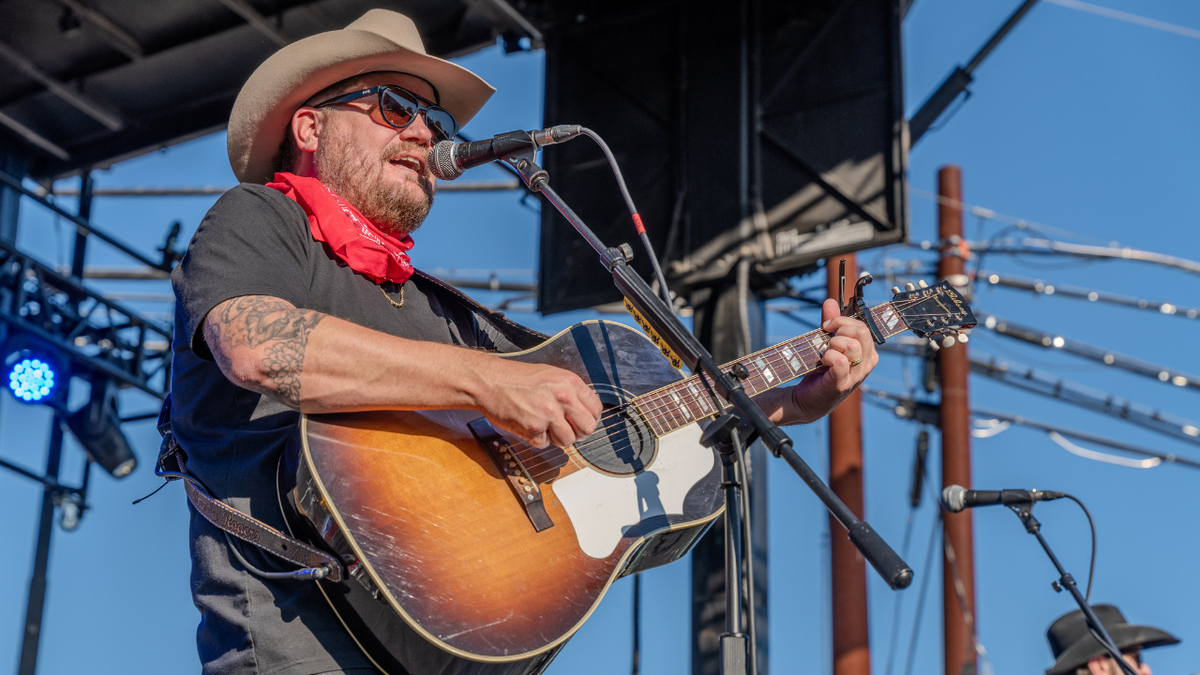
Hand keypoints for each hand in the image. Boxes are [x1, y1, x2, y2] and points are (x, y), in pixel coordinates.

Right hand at [476, 359, 602, 447]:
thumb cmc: (515, 378)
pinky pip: (545, 444)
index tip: (581, 421)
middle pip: (588, 428)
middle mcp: (563, 397)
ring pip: (568, 440)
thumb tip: (584, 410)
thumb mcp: (550, 375)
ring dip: (557, 438)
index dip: (589, 418)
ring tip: (544, 427)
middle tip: (565, 430)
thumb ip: (569, 391)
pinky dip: (537, 439)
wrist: (489, 381)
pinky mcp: (534, 427)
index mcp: (570, 382)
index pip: (596, 409)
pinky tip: (528, 425)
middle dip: (578, 433)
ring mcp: (549, 413)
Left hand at [785, 298, 877, 423]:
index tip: (827, 325)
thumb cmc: (820, 372)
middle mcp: (866, 364)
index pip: (863, 327)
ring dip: (833, 344)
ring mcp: (855, 376)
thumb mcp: (827, 343)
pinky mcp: (841, 384)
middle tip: (826, 339)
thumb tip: (831, 301)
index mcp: (867, 352)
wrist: (806, 399)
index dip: (843, 321)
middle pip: (861, 333)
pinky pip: (840, 361)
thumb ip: (832, 323)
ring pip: (852, 346)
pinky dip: (828, 356)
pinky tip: (822, 361)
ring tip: (824, 352)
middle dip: (839, 329)